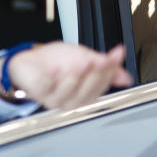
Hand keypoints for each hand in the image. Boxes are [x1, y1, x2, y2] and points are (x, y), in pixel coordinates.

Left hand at [0, 42, 132, 109]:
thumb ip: (103, 66)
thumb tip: (127, 76)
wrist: (30, 61)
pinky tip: (55, 69)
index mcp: (84, 93)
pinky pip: (45, 88)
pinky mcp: (37, 93)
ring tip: (81, 63)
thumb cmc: (56, 62)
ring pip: (68, 94)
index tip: (115, 56)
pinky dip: (50, 79)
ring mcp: (53, 99)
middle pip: (87, 93)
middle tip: (99, 60)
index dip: (110, 71)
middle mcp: (71, 100)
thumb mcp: (84, 58)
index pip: (102, 86)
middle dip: (94, 76)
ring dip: (75, 78)